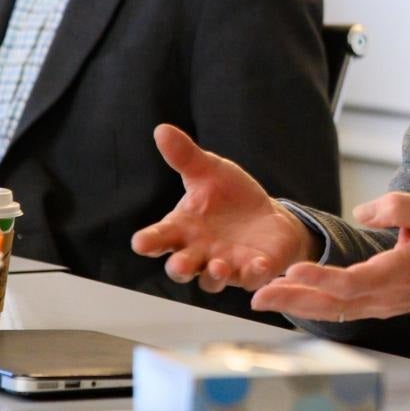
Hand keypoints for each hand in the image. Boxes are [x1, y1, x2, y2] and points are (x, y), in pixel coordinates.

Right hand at [131, 124, 315, 292]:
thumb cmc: (230, 197)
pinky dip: (253, 274)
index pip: (159, 238)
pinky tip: (258, 266)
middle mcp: (199, 253)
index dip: (149, 242)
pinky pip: (250, 278)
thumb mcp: (209, 172)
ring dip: (215, 276)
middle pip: (181, 268)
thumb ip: (185, 157)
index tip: (141, 243)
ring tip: (219, 266)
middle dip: (180, 268)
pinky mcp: (252, 271)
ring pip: (212, 280)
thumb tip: (162, 129)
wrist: (268, 215)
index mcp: (182, 229)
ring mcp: (225, 265)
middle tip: (181, 265)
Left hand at [250, 192, 409, 320]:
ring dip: (297, 305)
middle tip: (258, 295)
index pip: (354, 282)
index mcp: (399, 273)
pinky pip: (339, 310)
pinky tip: (291, 299)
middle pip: (333, 304)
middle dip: (294, 299)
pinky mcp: (375, 306)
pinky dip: (312, 306)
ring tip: (263, 298)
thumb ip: (397, 207)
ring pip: (332, 311)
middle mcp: (385, 296)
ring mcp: (379, 305)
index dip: (322, 278)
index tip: (294, 270)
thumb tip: (362, 213)